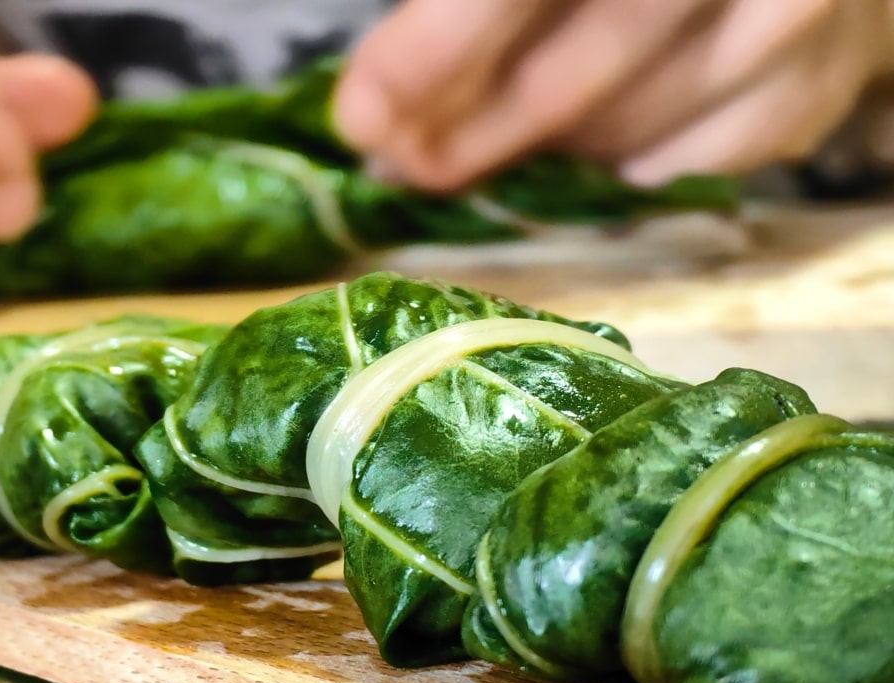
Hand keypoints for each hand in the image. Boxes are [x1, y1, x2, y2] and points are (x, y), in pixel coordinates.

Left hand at [333, 0, 893, 190]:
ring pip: (637, 122)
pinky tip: (599, 156)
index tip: (362, 119)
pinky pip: (709, 157)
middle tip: (406, 166)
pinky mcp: (820, 79)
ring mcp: (794, 13)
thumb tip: (376, 106)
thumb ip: (469, 4)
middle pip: (581, 68)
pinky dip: (637, 164)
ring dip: (550, 153)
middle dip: (476, 133)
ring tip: (491, 151)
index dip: (434, 54)